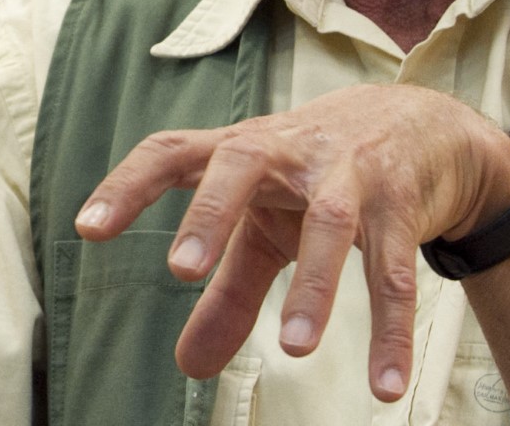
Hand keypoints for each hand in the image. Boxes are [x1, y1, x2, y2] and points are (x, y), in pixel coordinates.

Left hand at [73, 85, 509, 398]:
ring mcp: (348, 171)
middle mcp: (287, 151)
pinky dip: (391, 330)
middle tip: (183, 270)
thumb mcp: (268, 224)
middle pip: (241, 162)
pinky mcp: (401, 202)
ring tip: (293, 349)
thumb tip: (186, 367)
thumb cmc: (318, 173)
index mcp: (240, 151)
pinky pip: (395, 269)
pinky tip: (384, 384)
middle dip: (212, 211)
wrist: (422, 124)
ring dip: (314, 285)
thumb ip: (227, 291)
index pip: (172, 152)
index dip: (128, 185)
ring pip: (330, 221)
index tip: (87, 229)